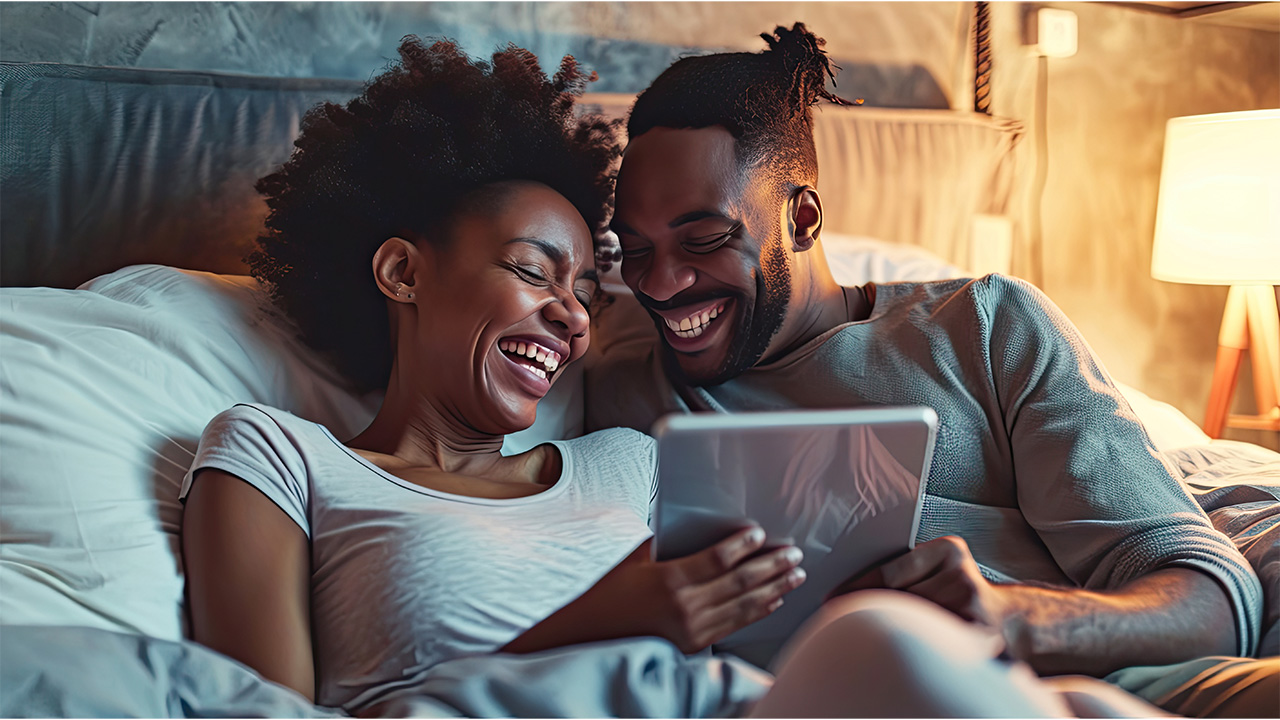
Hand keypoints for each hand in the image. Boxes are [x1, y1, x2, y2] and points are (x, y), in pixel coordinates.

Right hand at [620, 527, 806, 652]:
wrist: (585, 636)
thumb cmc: (605, 595)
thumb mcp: (631, 561)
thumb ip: (660, 541)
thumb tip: (681, 520)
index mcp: (669, 579)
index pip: (718, 559)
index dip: (743, 546)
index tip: (760, 534)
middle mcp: (684, 607)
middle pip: (739, 583)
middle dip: (771, 567)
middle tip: (793, 555)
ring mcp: (690, 630)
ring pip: (742, 606)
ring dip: (773, 589)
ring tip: (794, 576)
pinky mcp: (691, 646)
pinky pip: (733, 626)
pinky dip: (756, 612)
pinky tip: (772, 601)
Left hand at [836, 536, 1007, 628]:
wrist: (1014, 621)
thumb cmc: (962, 595)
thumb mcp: (940, 570)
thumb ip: (908, 573)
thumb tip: (847, 591)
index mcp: (949, 550)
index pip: (889, 573)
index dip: (856, 589)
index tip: (830, 599)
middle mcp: (960, 575)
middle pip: (898, 599)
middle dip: (875, 612)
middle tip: (843, 620)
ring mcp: (969, 606)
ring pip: (912, 620)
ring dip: (902, 629)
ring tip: (899, 634)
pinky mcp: (975, 634)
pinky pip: (930, 639)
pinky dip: (918, 644)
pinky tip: (917, 646)